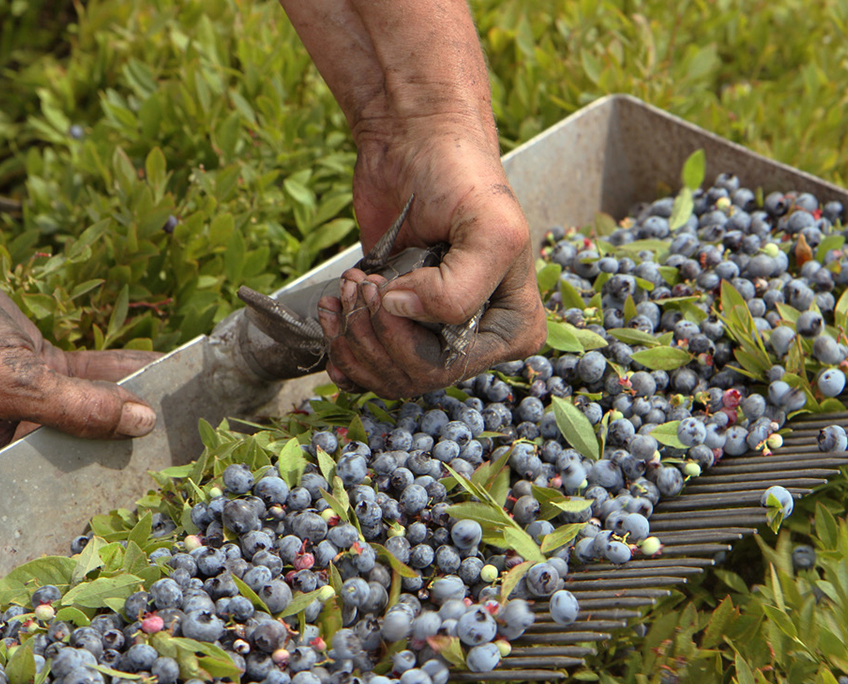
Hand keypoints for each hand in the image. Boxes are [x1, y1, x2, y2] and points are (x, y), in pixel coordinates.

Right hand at [0, 248, 160, 479]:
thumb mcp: (10, 382)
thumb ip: (76, 407)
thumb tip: (140, 423)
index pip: (50, 487)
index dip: (98, 486)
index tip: (151, 485)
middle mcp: (3, 439)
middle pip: (76, 449)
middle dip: (124, 442)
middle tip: (180, 444)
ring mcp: (21, 401)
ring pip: (86, 408)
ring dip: (128, 401)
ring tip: (181, 401)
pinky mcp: (31, 367)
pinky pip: (83, 377)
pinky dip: (116, 371)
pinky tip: (156, 367)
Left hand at [317, 116, 546, 396]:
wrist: (416, 140)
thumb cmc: (462, 177)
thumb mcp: (488, 229)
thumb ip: (459, 290)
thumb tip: (400, 312)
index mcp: (514, 327)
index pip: (450, 368)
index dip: (405, 340)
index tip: (383, 288)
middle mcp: (477, 337)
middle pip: (413, 378)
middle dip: (373, 336)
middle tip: (359, 285)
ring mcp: (433, 332)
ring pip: (385, 375)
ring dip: (353, 335)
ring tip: (349, 285)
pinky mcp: (395, 322)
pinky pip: (365, 366)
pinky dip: (340, 345)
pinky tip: (333, 311)